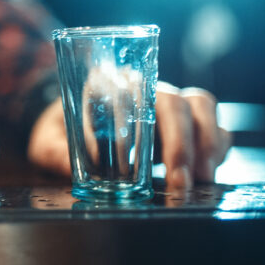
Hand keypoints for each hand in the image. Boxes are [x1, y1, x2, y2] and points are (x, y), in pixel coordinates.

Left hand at [27, 82, 231, 188]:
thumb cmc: (58, 131)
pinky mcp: (186, 123)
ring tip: (201, 177)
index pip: (127, 88)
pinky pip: (214, 124)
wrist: (68, 128)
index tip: (131, 155)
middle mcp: (141, 87)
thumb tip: (78, 162)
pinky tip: (208, 172)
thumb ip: (55, 152)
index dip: (135, 118)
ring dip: (207, 141)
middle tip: (178, 180)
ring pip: (201, 105)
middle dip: (180, 143)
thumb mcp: (46, 141)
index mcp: (105, 84)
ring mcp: (166, 103)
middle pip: (173, 101)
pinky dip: (218, 147)